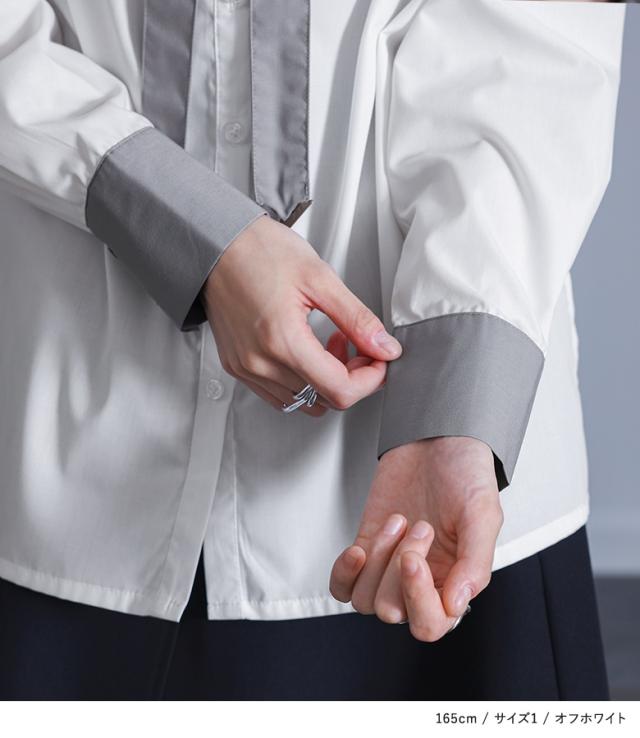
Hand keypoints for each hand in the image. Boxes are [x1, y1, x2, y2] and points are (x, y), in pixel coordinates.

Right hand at [201, 214, 401, 415]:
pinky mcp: (238, 368)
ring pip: (304, 402)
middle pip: (325, 399)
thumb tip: (384, 347)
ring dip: (327, 381)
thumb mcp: (320, 278)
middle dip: (352, 376)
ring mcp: (246, 369)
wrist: (216, 244)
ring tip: (329, 344)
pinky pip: (280, 395)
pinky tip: (307, 351)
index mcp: (282, 341)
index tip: (379, 358)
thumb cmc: (259, 251)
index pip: (339, 391)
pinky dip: (303, 382)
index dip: (370, 379)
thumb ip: (357, 319)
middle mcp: (260, 363)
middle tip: (357, 344)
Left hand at [329, 436, 503, 641]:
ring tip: (399, 521)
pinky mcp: (367, 548)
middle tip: (420, 524)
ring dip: (377, 560)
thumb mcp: (483, 514)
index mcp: (455, 582)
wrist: (437, 440)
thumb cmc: (465, 474)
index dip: (417, 598)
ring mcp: (390, 568)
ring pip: (366, 601)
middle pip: (394, 612)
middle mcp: (421, 581)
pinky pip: (343, 585)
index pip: (431, 625)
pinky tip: (359, 548)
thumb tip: (456, 606)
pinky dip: (345, 572)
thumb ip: (475, 563)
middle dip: (399, 566)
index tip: (414, 559)